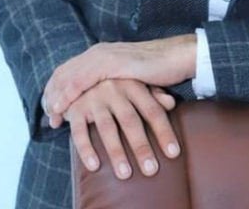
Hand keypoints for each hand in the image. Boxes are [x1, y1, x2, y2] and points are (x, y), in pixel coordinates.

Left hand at [44, 35, 196, 126]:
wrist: (177, 56)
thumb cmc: (158, 68)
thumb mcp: (129, 76)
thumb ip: (114, 81)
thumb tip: (103, 98)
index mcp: (101, 52)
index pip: (69, 70)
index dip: (57, 90)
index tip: (52, 111)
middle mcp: (99, 51)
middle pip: (64, 72)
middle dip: (51, 96)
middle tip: (48, 119)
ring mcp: (104, 55)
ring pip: (69, 76)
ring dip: (56, 98)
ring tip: (52, 119)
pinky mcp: (111, 63)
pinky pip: (82, 80)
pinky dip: (69, 94)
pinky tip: (63, 108)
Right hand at [65, 79, 179, 178]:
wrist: (80, 74)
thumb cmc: (116, 83)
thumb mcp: (135, 82)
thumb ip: (153, 93)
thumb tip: (171, 104)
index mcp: (133, 84)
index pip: (152, 110)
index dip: (164, 131)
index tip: (173, 153)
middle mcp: (114, 89)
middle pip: (130, 121)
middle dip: (141, 147)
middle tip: (151, 170)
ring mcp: (94, 98)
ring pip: (107, 128)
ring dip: (116, 152)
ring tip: (125, 174)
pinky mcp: (75, 108)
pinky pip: (79, 131)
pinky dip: (86, 149)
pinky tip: (95, 166)